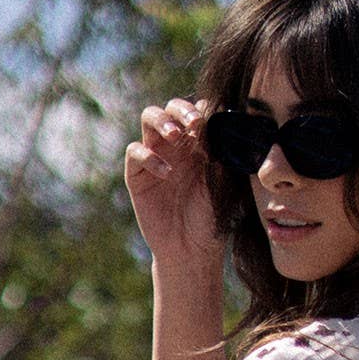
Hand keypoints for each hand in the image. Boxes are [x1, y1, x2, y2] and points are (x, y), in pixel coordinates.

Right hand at [125, 96, 222, 267]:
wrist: (191, 251)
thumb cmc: (210, 221)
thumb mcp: (221, 185)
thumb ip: (220, 154)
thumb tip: (223, 122)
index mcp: (198, 144)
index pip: (196, 111)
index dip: (201, 110)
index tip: (212, 120)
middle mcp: (174, 145)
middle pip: (171, 107)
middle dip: (181, 109)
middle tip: (194, 123)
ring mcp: (154, 156)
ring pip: (149, 118)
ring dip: (162, 121)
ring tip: (175, 136)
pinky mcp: (137, 175)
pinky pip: (135, 152)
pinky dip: (149, 156)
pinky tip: (166, 173)